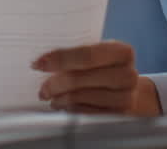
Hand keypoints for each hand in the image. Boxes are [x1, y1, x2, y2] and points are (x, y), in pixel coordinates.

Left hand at [31, 40, 160, 115]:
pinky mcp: (119, 114)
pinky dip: (71, 108)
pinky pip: (88, 112)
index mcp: (122, 51)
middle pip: (82, 77)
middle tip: (42, 88)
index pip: (86, 55)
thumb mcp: (98, 52)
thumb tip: (42, 60)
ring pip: (83, 97)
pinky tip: (62, 104)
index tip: (38, 64)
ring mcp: (126, 96)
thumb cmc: (105, 65)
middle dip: (56, 83)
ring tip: (49, 97)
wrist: (127, 86)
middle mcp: (128, 74)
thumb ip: (77, 54)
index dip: (60, 59)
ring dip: (61, 98)